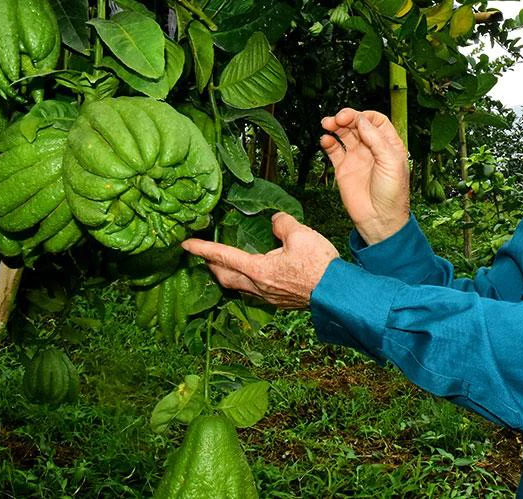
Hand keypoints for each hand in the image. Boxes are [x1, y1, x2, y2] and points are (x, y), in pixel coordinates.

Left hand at [181, 212, 338, 309]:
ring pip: (239, 287)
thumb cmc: (319, 265)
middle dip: (211, 266)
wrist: (337, 292)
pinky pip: (254, 292)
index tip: (186, 244)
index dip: (202, 249)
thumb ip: (282, 224)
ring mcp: (269, 297)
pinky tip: (254, 276)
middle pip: (225, 278)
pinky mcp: (280, 301)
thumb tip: (274, 221)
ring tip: (224, 266)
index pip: (223, 256)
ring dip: (227, 276)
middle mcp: (259, 287)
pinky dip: (245, 282)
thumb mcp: (300, 234)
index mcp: (258, 269)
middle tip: (203, 256)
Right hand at [320, 108, 408, 244]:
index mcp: (388, 145)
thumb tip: (361, 120)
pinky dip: (328, 141)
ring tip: (327, 124)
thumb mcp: (391, 163)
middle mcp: (372, 148)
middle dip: (346, 117)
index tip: (355, 119)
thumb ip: (376, 140)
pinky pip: (334, 149)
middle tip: (337, 119)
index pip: (375, 120)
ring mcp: (357, 157)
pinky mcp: (343, 168)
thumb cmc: (393, 194)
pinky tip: (325, 140)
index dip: (364, 116)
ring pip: (344, 133)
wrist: (379, 220)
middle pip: (357, 124)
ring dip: (335, 125)